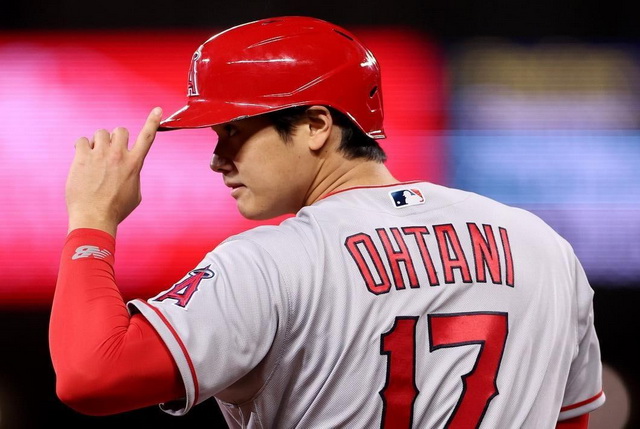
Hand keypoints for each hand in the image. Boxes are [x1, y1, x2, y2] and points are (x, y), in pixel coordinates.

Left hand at [65, 107, 161, 236]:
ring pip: (101, 133)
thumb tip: (129, 170)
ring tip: (95, 158)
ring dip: (98, 142)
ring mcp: (100, 155)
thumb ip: (134, 176)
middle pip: (120, 131)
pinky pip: (82, 140)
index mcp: (134, 164)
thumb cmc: (116, 210)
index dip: (153, 121)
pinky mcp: (82, 158)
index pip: (147, 137)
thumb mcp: (135, 194)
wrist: (94, 218)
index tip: (158, 110)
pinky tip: (82, 160)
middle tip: (109, 152)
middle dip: (116, 139)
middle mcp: (119, 156)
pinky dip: (82, 147)